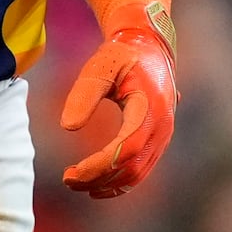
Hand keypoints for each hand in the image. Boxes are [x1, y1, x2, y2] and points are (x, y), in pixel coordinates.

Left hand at [59, 9, 178, 198]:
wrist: (149, 47)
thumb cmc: (121, 55)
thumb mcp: (99, 67)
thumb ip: (84, 94)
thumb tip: (67, 127)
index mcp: (150, 108)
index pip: (127, 148)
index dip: (99, 166)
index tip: (71, 173)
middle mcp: (162, 126)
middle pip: (132, 167)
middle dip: (99, 178)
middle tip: (67, 180)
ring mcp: (163, 135)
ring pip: (138, 173)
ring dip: (107, 183)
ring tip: (76, 182)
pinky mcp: (158, 139)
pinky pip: (141, 168)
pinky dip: (120, 181)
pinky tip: (97, 184)